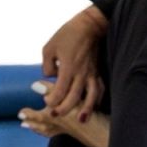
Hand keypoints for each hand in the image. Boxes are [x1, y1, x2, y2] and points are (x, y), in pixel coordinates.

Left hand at [41, 5, 107, 119]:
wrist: (89, 26)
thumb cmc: (68, 34)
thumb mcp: (49, 47)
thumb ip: (47, 65)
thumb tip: (49, 77)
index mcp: (68, 67)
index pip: (59, 90)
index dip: (52, 99)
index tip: (46, 101)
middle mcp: (81, 73)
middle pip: (74, 97)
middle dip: (64, 109)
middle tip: (55, 114)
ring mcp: (91, 74)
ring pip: (91, 96)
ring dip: (86, 109)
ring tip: (82, 120)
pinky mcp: (98, 72)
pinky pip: (100, 89)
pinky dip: (97, 99)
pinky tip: (94, 107)